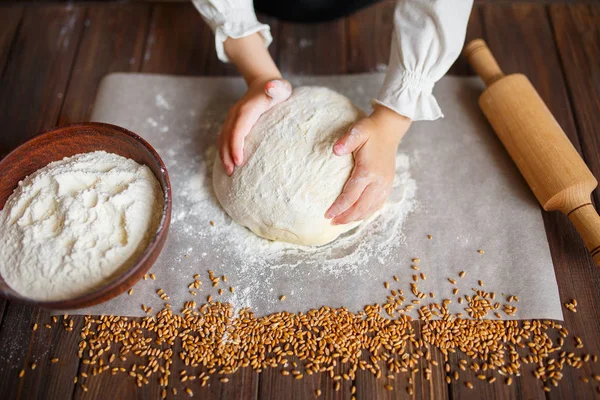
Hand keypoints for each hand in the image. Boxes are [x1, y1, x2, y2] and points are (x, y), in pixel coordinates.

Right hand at [218, 33, 291, 174]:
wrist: (263, 82)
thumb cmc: (277, 89)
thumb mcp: (281, 87)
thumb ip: (277, 87)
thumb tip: (270, 87)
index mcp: (247, 108)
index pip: (238, 129)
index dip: (236, 145)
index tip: (239, 161)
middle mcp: (236, 113)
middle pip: (227, 136)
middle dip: (227, 155)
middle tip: (231, 172)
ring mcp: (232, 117)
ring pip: (222, 137)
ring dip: (223, 154)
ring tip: (229, 171)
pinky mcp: (232, 122)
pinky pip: (224, 137)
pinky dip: (224, 150)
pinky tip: (228, 162)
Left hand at [325, 105, 411, 224]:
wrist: (389, 129)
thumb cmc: (370, 130)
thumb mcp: (358, 131)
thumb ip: (347, 140)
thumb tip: (335, 150)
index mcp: (369, 171)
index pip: (351, 196)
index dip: (339, 207)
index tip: (327, 214)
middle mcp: (379, 182)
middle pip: (361, 207)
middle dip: (346, 217)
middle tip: (331, 222)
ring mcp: (385, 185)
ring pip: (370, 209)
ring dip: (355, 218)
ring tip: (341, 222)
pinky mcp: (388, 185)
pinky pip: (377, 205)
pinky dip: (366, 213)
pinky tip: (357, 215)